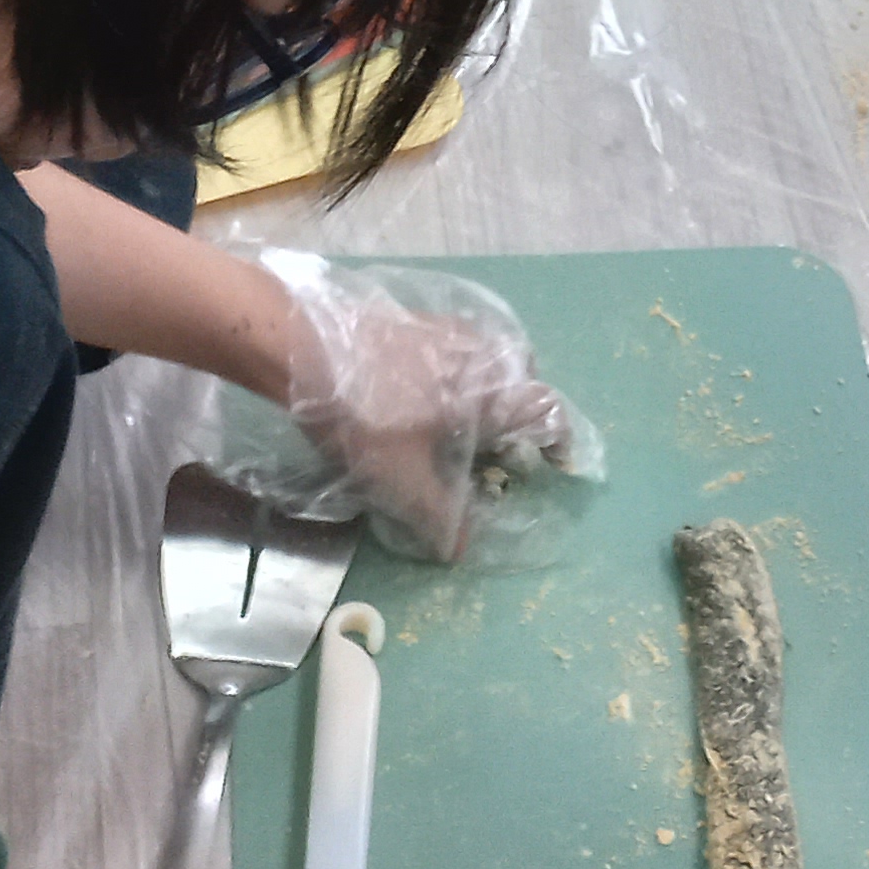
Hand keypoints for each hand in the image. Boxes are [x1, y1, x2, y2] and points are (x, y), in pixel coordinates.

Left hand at [261, 250, 597, 563]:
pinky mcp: (418, 319)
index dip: (559, 441)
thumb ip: (439, 519)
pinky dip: (456, 374)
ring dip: (487, 392)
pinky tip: (423, 396)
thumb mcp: (401, 483)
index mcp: (493, 391)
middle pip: (523, 382)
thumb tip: (459, 549)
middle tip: (497, 449)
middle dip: (519, 416)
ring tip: (459, 425)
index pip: (550, 411)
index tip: (556, 464)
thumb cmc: (368, 418)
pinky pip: (457, 349)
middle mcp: (484, 353)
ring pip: (489, 362)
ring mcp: (450, 329)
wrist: (308, 348)